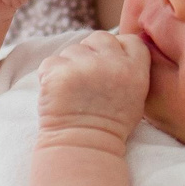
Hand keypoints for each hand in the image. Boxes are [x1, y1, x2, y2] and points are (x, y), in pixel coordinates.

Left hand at [36, 30, 148, 147]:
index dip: (117, 49)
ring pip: (72, 50)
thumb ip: (129, 69)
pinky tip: (57, 95)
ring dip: (68, 66)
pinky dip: (49, 76)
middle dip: (91, 53)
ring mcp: (84, 66)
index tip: (109, 66)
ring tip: (72, 93)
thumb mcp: (135, 97)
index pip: (130, 39)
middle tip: (86, 80)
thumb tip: (116, 46)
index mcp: (135, 70)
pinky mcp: (59, 73)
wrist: (83, 148)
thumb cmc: (109, 126)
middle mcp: (112, 64)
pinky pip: (50, 62)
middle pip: (99, 38)